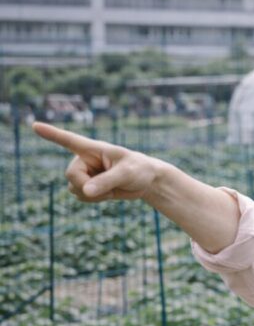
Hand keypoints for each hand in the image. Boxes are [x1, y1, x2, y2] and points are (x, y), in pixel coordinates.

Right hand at [33, 122, 162, 202]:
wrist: (147, 182)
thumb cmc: (140, 170)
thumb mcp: (126, 174)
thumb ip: (106, 181)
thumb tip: (85, 191)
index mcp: (93, 149)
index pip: (69, 140)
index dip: (51, 134)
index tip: (34, 125)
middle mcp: (84, 160)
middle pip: (70, 176)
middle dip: (86, 186)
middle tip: (108, 187)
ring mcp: (85, 173)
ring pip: (73, 189)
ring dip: (91, 195)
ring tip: (111, 189)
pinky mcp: (88, 186)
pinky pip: (80, 196)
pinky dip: (93, 199)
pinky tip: (107, 194)